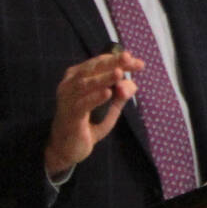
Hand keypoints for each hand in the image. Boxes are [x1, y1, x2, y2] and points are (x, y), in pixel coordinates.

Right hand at [44, 49, 143, 176]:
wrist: (69, 147)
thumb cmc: (90, 122)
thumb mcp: (111, 106)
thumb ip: (122, 93)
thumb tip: (132, 82)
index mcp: (78, 77)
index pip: (99, 63)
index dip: (118, 60)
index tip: (139, 63)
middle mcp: (70, 84)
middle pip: (92, 69)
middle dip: (112, 63)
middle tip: (129, 59)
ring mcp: (67, 99)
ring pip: (85, 84)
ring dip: (103, 78)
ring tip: (119, 73)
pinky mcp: (69, 116)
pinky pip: (82, 105)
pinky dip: (95, 98)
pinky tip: (107, 93)